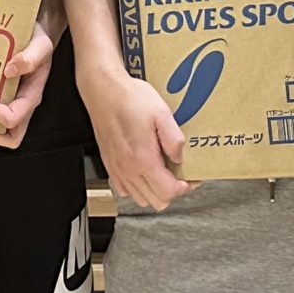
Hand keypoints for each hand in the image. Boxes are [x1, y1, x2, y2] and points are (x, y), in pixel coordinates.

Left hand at [0, 19, 55, 148]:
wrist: (36, 32)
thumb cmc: (38, 39)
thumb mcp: (40, 44)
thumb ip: (30, 57)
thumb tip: (9, 71)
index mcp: (32, 95)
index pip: (15, 118)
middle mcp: (23, 103)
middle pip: (11, 136)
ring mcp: (13, 101)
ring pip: (1, 130)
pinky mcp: (3, 95)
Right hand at [83, 67, 190, 210]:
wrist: (103, 91)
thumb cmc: (129, 99)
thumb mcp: (161, 113)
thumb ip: (174, 139)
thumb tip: (180, 158)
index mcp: (143, 159)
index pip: (168, 192)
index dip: (185, 187)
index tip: (190, 178)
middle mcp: (128, 169)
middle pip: (156, 201)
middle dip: (172, 191)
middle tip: (179, 175)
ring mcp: (117, 169)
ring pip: (141, 199)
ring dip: (155, 191)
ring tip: (162, 173)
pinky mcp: (110, 165)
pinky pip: (125, 190)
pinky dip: (138, 188)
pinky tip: (144, 171)